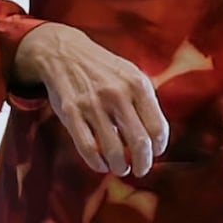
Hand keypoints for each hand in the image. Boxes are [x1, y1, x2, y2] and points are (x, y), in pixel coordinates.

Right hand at [15, 20, 170, 174]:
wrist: (64, 53)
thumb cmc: (103, 70)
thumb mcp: (131, 75)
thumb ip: (146, 102)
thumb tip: (156, 138)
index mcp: (137, 84)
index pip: (158, 128)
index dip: (159, 147)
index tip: (155, 153)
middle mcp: (117, 94)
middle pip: (140, 143)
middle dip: (143, 164)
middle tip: (140, 169)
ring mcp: (93, 104)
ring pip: (113, 150)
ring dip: (120, 167)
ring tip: (120, 168)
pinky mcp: (71, 112)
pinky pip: (87, 147)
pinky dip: (97, 163)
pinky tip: (101, 164)